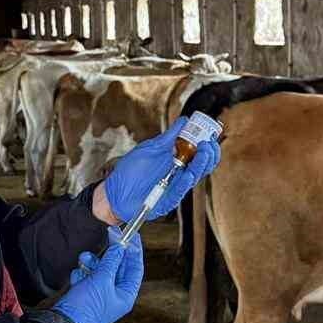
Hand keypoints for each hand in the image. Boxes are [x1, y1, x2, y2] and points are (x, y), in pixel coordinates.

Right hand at [53, 229, 143, 322]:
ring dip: (93, 263)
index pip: (136, 268)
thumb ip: (112, 260)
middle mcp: (115, 295)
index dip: (134, 251)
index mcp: (126, 295)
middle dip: (111, 253)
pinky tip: (76, 276)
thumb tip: (120, 246)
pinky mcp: (86, 295)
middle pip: (118, 267)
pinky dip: (82, 274)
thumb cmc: (86, 306)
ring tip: (84, 259)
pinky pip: (88, 277)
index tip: (133, 235)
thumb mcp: (102, 279)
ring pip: (101, 270)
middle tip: (110, 235)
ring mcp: (100, 295)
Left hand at [101, 117, 220, 225]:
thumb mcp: (149, 149)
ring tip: (204, 151)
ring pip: (194, 177)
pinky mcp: (168, 200)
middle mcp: (179, 174)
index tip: (210, 133)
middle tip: (208, 142)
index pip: (199, 153)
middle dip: (208, 153)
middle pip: (202, 165)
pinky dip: (185, 182)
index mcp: (176, 161)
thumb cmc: (130, 171)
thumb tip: (184, 121)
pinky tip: (189, 173)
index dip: (207, 143)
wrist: (113, 193)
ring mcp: (174, 187)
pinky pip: (179, 191)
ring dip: (201, 165)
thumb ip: (168, 138)